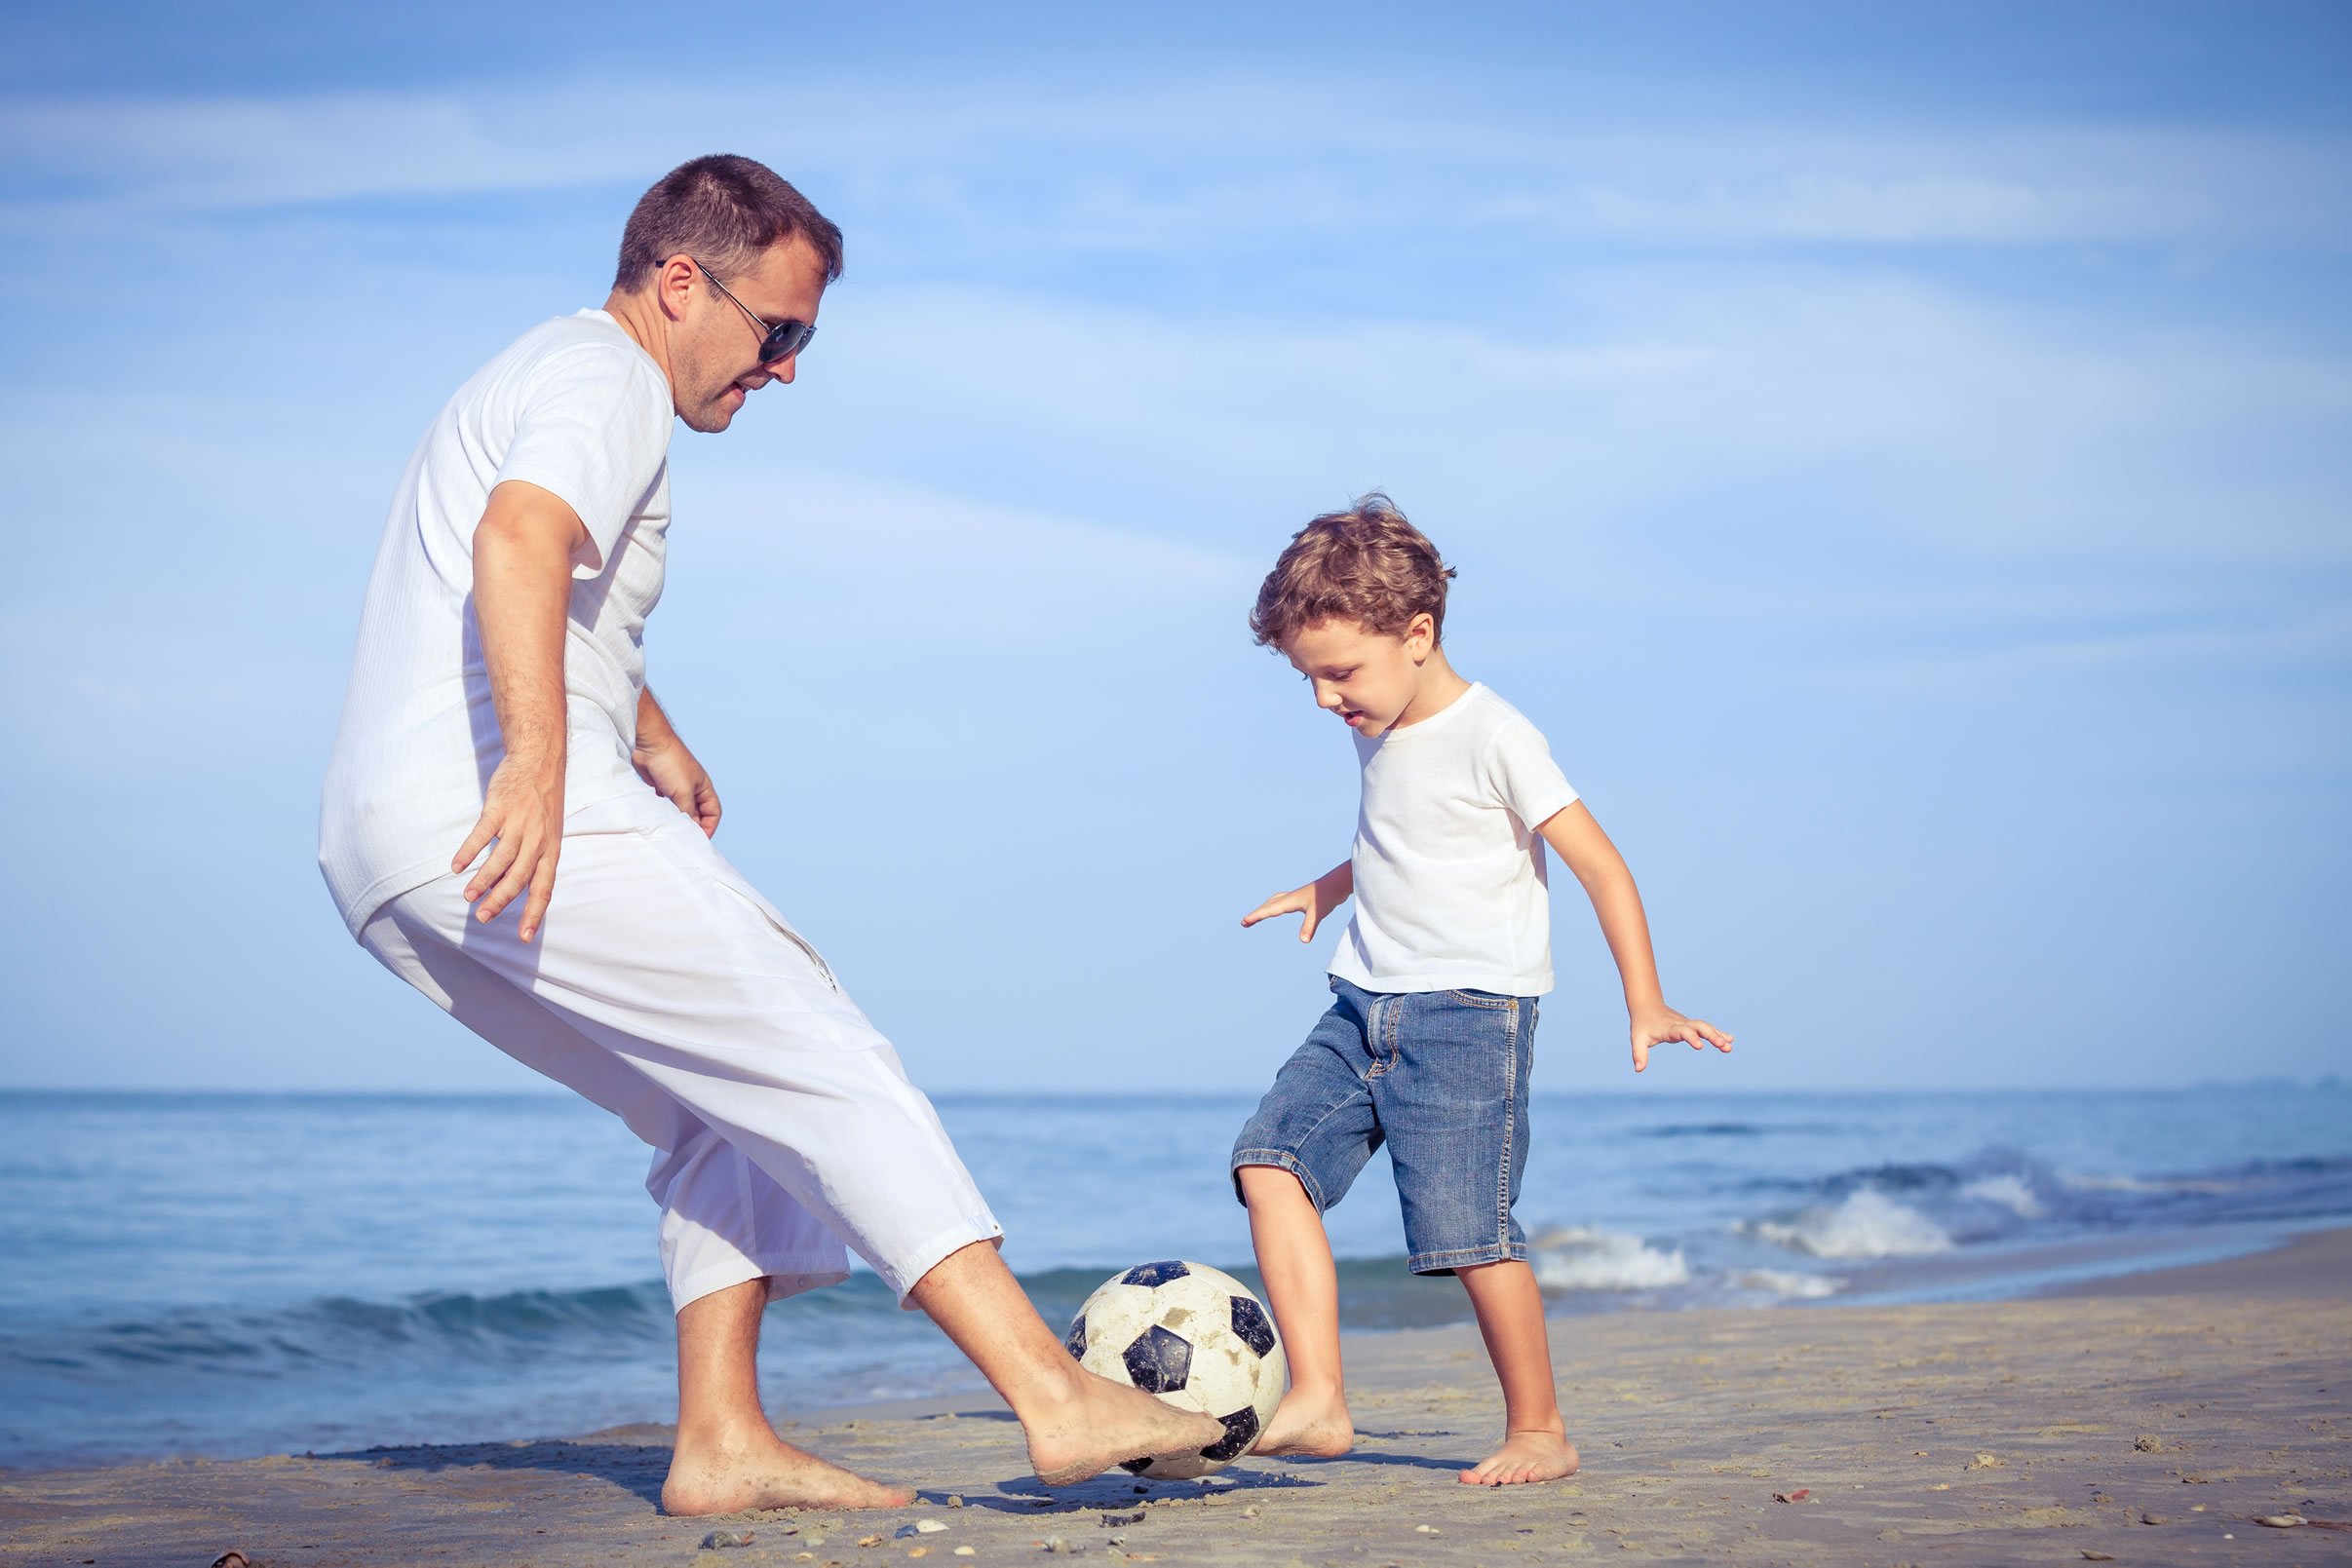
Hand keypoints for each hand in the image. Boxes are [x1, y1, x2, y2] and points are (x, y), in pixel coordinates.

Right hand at [452, 753, 565, 942]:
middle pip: (520, 877)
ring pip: (501, 858)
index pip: (544, 887)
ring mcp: (518, 823)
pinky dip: (469, 851)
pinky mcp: (499, 808)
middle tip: (484, 918)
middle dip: (501, 901)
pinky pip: (482, 834)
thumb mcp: (549, 832)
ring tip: (469, 897)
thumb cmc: (543, 800)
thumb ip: (534, 859)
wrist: (539, 760)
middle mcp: (537, 839)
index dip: (534, 913)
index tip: (524, 937)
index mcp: (551, 849)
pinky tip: (457, 866)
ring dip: (484, 880)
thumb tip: (513, 888)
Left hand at [632, 734, 720, 836]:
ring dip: (677, 820)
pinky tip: (659, 819)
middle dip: (693, 826)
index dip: (709, 826)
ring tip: (670, 831)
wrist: (649, 744)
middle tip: (683, 838)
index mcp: (704, 788)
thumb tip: (687, 829)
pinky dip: (664, 813)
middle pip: (698, 814)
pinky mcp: (661, 787)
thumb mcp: (683, 791)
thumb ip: (687, 812)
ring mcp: (676, 788)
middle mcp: (692, 789)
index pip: (713, 812)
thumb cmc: (671, 763)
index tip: (699, 839)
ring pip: (681, 810)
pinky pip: (666, 805)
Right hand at [1243, 879, 1338, 942]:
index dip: (1256, 916)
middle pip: (1268, 905)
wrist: (1338, 883)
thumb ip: (1309, 927)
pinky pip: (1282, 901)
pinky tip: (1280, 909)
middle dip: (1256, 914)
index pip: (1269, 910)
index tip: (1244, 922)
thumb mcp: (1317, 913)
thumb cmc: (1327, 896)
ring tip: (1258, 915)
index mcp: (1290, 901)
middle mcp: (1290, 898)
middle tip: (1245, 922)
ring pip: (1274, 901)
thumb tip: (1303, 941)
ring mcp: (1295, 897)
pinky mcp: (1302, 898)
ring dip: (1265, 908)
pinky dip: (1275, 905)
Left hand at [1630, 1005, 1732, 1072]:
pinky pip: (1706, 1028)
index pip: (1682, 1032)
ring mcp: (1687, 1023)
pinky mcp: (1690, 1025)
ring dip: (1717, 1035)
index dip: (1691, 1037)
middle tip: (1723, 1045)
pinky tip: (1729, 1039)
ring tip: (1729, 1047)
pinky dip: (1717, 1032)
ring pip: (1705, 1027)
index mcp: (1669, 1028)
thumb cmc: (1642, 1024)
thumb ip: (1639, 1054)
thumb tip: (1638, 1069)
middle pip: (1698, 1027)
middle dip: (1711, 1035)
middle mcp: (1681, 1024)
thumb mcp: (1637, 1038)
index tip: (1701, 1046)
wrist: (1647, 1006)